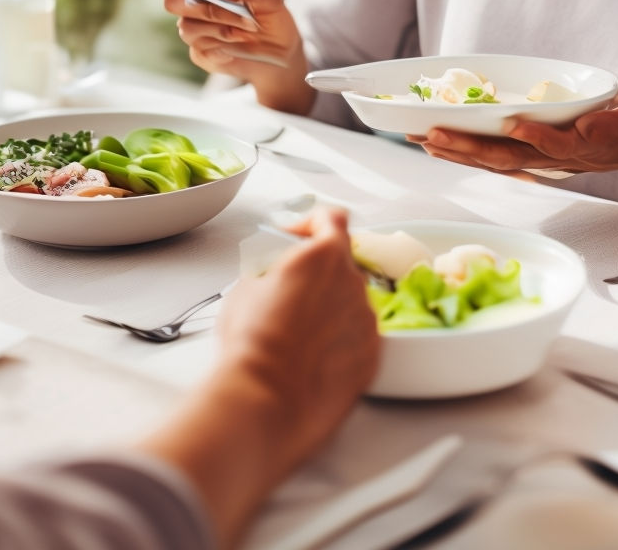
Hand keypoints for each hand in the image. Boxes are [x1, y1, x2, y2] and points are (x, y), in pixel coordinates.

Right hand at [161, 0, 313, 113]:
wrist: (282, 52)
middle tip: (239, 16)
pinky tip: (235, 51)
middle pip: (175, 5)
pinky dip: (219, 52)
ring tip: (244, 34)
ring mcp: (198, 34)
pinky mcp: (203, 56)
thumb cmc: (272, 19)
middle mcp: (198, 11)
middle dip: (206, 10)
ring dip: (220, 31)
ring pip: (188, 30)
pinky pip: (199, 52)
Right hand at [216, 206, 379, 471]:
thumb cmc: (252, 343)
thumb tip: (273, 275)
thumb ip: (272, 268)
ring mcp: (366, 321)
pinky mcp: (372, 357)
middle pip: (341, 262)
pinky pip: (357, 336)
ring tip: (296, 331)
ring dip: (329, 306)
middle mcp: (353, 282)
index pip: (332, 218)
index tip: (294, 238)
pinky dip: (339, 339)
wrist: (265, 400)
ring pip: (350, 301)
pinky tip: (311, 356)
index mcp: (324, 256)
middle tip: (287, 290)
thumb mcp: (245, 286)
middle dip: (317, 271)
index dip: (310, 224)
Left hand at [409, 67, 617, 178]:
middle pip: (513, 156)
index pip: (563, 142)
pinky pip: (495, 158)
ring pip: (497, 160)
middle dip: (471, 147)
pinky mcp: (536, 156)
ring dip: (459, 152)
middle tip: (432, 134)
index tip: (513, 121)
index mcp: (595, 140)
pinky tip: (436, 144)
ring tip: (421, 139)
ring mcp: (547, 159)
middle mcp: (565, 155)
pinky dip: (466, 152)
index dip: (538, 135)